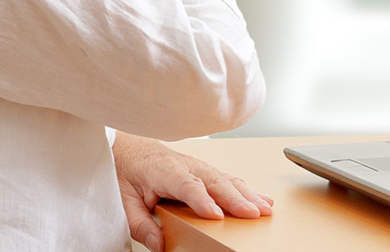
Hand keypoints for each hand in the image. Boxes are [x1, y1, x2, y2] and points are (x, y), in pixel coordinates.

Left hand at [112, 132, 272, 251]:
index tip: (217, 215)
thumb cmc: (124, 170)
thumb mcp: (124, 201)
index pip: (187, 185)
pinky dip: (244, 188)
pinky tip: (260, 198)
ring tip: (265, 208)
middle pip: (215, 180)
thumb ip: (141, 224)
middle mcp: (185, 164)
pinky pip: (226, 178)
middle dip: (236, 197)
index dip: (203, 200)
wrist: (124, 148)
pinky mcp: (202, 169)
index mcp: (164, 169)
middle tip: (254, 213)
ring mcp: (196, 165)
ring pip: (225, 178)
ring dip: (246, 193)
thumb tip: (159, 244)